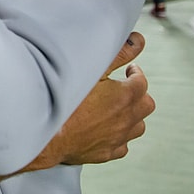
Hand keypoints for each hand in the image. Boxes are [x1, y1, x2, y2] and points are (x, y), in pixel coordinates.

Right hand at [35, 32, 153, 167]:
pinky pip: (122, 146)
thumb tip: (138, 40)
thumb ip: (119, 53)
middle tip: (124, 88)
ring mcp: (118, 138)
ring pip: (138, 127)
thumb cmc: (66, 99)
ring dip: (132, 116)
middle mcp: (127, 118)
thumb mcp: (92, 70)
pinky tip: (107, 130)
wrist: (47, 134)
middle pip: (147, 104)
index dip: (135, 73)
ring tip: (117, 108)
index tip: (129, 70)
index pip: (142, 81)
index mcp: (125, 96)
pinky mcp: (107, 153)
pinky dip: (119, 136)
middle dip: (138, 94)